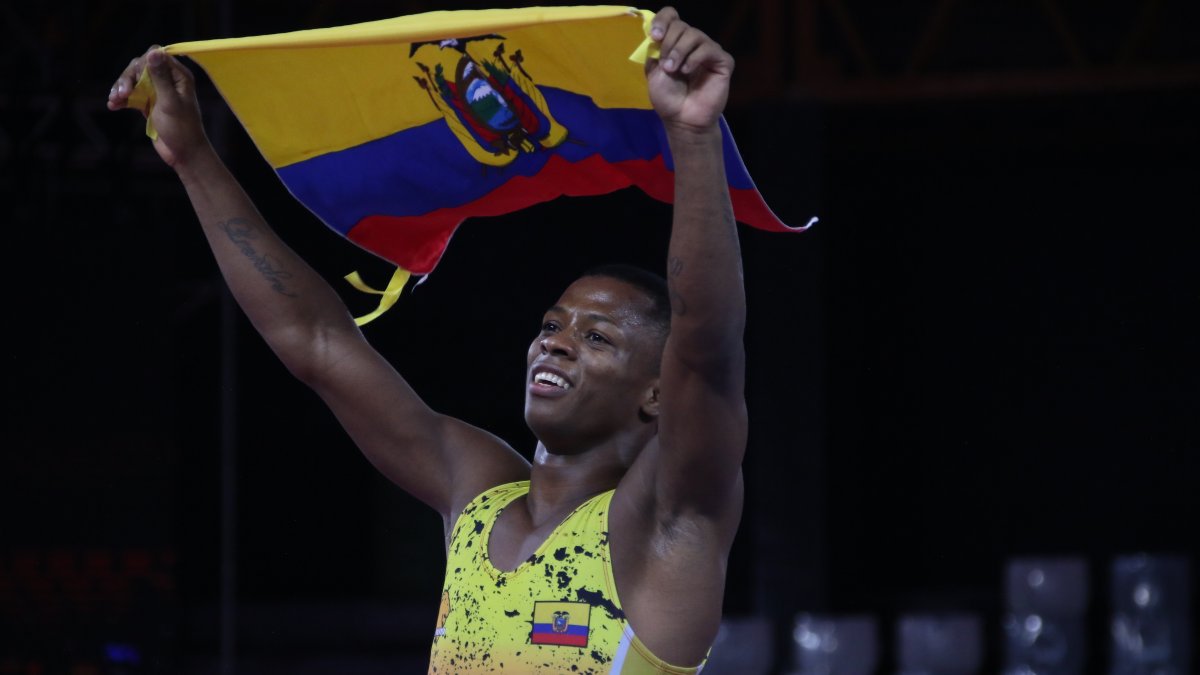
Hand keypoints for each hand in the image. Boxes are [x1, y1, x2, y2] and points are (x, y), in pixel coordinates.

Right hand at [107, 47, 211, 168]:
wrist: (183, 153)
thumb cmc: (182, 128)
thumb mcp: (169, 101)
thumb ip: (160, 77)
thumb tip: (154, 52)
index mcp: (179, 76)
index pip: (156, 55)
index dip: (143, 63)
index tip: (136, 79)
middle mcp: (169, 80)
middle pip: (140, 66)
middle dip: (128, 77)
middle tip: (122, 93)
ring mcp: (157, 92)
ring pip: (133, 80)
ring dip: (121, 88)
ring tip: (114, 100)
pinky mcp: (149, 103)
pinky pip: (131, 95)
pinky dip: (121, 99)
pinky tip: (113, 106)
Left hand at [645, 7, 733, 133]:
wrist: (682, 120)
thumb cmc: (668, 99)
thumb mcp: (654, 72)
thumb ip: (655, 50)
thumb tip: (657, 33)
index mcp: (675, 42)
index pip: (672, 17)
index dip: (663, 20)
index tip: (655, 36)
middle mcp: (692, 43)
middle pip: (681, 25)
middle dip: (669, 43)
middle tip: (666, 64)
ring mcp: (708, 51)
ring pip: (695, 34)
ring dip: (679, 51)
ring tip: (674, 69)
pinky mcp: (722, 62)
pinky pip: (709, 49)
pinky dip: (695, 58)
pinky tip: (687, 71)